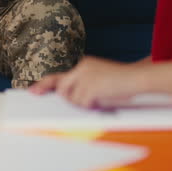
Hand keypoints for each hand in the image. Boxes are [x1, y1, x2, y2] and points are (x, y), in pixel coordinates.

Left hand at [29, 56, 144, 108]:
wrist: (139, 78)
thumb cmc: (123, 83)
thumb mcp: (100, 80)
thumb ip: (84, 86)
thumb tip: (70, 98)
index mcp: (84, 64)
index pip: (59, 76)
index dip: (44, 84)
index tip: (32, 92)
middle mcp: (81, 67)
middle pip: (62, 89)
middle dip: (70, 99)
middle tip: (88, 100)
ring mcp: (85, 76)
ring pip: (73, 99)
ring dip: (84, 103)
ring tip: (102, 97)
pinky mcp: (90, 86)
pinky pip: (83, 103)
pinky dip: (92, 105)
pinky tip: (103, 99)